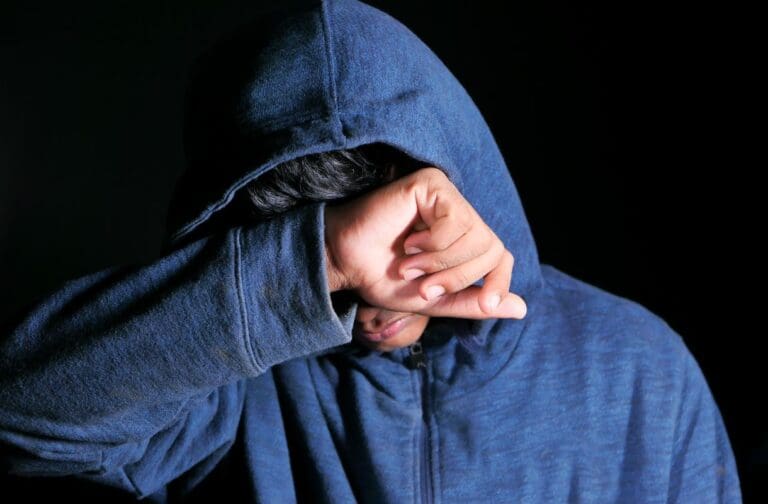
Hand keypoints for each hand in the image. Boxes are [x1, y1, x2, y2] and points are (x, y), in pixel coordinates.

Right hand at [324, 167, 526, 319]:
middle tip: (423, 285)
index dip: (500, 282)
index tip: (486, 304)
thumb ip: (474, 302)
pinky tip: (408, 241)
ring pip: (476, 236)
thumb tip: (522, 308)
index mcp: (463, 240)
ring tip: (409, 264)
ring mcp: (448, 196)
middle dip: (459, 277)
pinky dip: (433, 243)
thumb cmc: (383, 278)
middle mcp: (460, 214)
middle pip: (491, 249)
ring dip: (441, 262)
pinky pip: (455, 220)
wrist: (346, 262)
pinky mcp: (433, 184)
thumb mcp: (435, 299)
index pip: (502, 257)